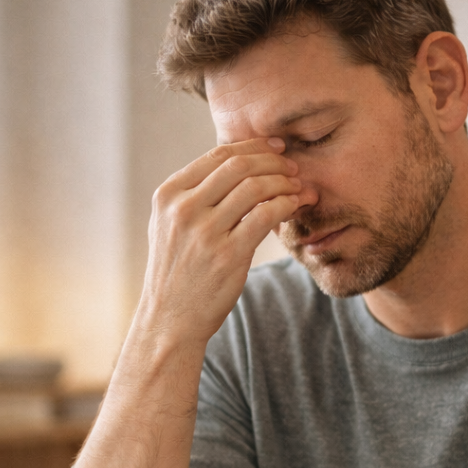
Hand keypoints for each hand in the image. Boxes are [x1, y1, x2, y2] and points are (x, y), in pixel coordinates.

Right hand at [139, 138, 300, 344]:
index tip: (275, 149)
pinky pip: (265, 216)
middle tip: (293, 167)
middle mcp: (183, 209)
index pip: (217, 155)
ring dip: (284, 182)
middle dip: (273, 161)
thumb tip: (237, 167)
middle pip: (238, 165)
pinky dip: (286, 205)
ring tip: (299, 187)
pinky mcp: (228, 255)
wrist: (170, 320)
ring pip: (255, 187)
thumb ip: (194, 197)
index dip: (253, 146)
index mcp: (168, 195)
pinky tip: (295, 206)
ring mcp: (204, 232)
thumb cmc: (178, 273)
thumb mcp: (171, 227)